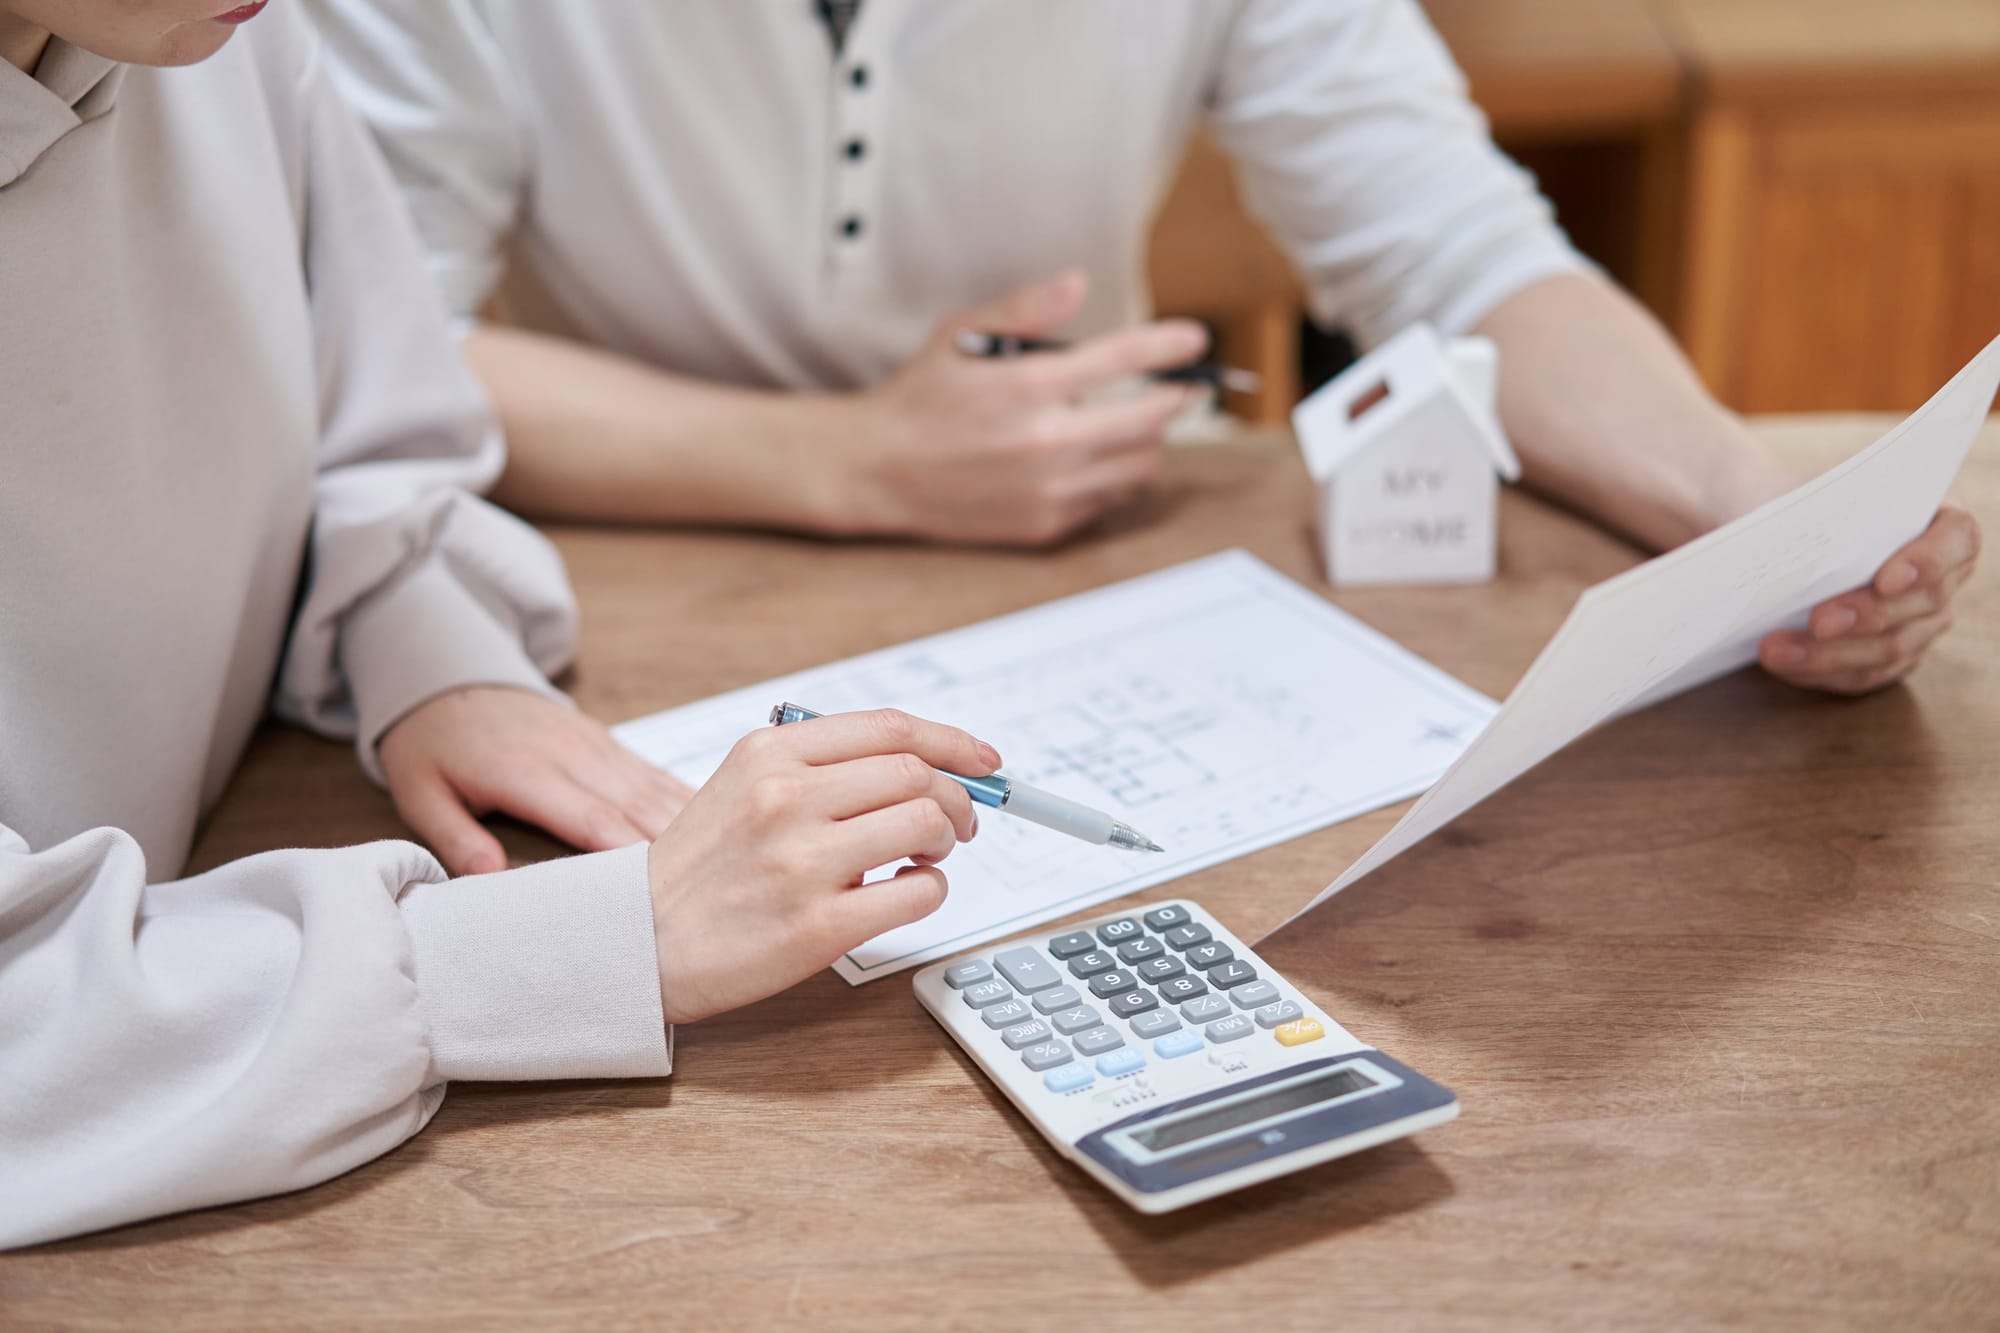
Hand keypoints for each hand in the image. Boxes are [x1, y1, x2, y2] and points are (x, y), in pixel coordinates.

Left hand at [379, 686, 691, 874]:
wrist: (447, 674)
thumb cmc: (433, 743)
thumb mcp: (420, 793)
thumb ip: (455, 837)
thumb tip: (490, 879)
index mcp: (527, 772)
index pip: (589, 820)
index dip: (627, 856)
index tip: (659, 892)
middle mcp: (571, 756)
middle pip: (635, 807)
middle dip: (676, 848)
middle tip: (711, 888)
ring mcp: (594, 745)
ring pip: (653, 789)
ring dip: (692, 824)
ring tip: (729, 860)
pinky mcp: (605, 742)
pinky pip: (652, 773)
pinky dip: (685, 797)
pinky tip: (716, 820)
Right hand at [645, 708, 996, 1023]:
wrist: (639, 940)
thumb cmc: (701, 867)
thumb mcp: (742, 784)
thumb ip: (820, 766)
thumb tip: (920, 762)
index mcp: (770, 754)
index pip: (889, 728)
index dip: (951, 742)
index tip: (983, 760)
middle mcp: (787, 798)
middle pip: (917, 774)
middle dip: (957, 797)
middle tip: (958, 822)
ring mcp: (804, 861)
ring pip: (925, 824)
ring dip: (944, 842)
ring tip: (923, 857)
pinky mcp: (819, 925)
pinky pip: (918, 893)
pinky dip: (928, 891)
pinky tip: (902, 894)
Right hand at [843, 271, 1206, 545]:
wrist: (879, 471)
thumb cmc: (920, 397)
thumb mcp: (961, 334)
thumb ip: (1024, 309)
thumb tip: (1076, 283)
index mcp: (1027, 386)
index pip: (1123, 359)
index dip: (1169, 345)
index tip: (1195, 338)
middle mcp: (1045, 441)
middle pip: (1150, 419)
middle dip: (1179, 397)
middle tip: (1188, 385)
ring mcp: (1048, 488)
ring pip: (1139, 465)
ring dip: (1149, 439)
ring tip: (1140, 420)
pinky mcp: (1045, 523)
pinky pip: (1108, 498)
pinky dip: (1115, 475)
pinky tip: (1099, 456)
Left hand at [1758, 500, 1980, 693]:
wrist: (1786, 537)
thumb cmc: (1807, 507)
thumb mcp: (1812, 496)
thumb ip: (1820, 509)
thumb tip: (1792, 541)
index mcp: (1940, 523)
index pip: (1956, 539)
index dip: (1927, 561)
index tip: (1885, 579)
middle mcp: (1942, 577)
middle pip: (1922, 603)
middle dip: (1867, 616)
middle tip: (1818, 622)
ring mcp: (1922, 623)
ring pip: (1890, 648)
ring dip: (1829, 654)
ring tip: (1775, 650)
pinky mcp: (1891, 657)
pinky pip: (1862, 675)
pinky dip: (1819, 671)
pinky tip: (1782, 665)